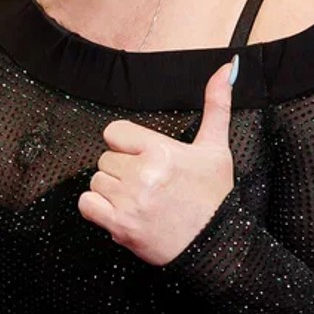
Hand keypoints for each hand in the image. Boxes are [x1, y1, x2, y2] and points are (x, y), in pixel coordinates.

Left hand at [79, 60, 237, 265]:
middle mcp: (143, 175)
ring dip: (111, 190)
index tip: (144, 158)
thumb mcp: (216, 148)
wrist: (215, 244)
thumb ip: (217, 105)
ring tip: (138, 199)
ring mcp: (130, 202)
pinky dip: (98, 209)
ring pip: (96, 181)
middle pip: (105, 159)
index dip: (127, 146)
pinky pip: (87, 205)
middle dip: (123, 170)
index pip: (114, 133)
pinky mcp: (120, 226)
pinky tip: (121, 211)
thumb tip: (226, 68)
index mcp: (161, 151)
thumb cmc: (214, 197)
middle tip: (147, 184)